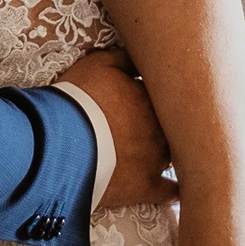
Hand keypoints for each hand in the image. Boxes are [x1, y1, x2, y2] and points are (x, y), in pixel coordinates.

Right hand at [58, 48, 176, 208]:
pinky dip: (175, 191)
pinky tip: (181, 190)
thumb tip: (143, 54)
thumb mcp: (97, 64)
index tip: (154, 97)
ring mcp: (156, 160)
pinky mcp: (146, 186)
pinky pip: (170, 191)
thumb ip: (125, 58)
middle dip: (172, 125)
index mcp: (151, 99)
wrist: (63, 142)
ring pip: (178, 156)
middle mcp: (162, 129)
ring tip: (173, 153)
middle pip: (177, 126)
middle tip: (163, 124)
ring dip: (176, 154)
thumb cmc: (79, 99)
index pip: (168, 94)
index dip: (161, 95)